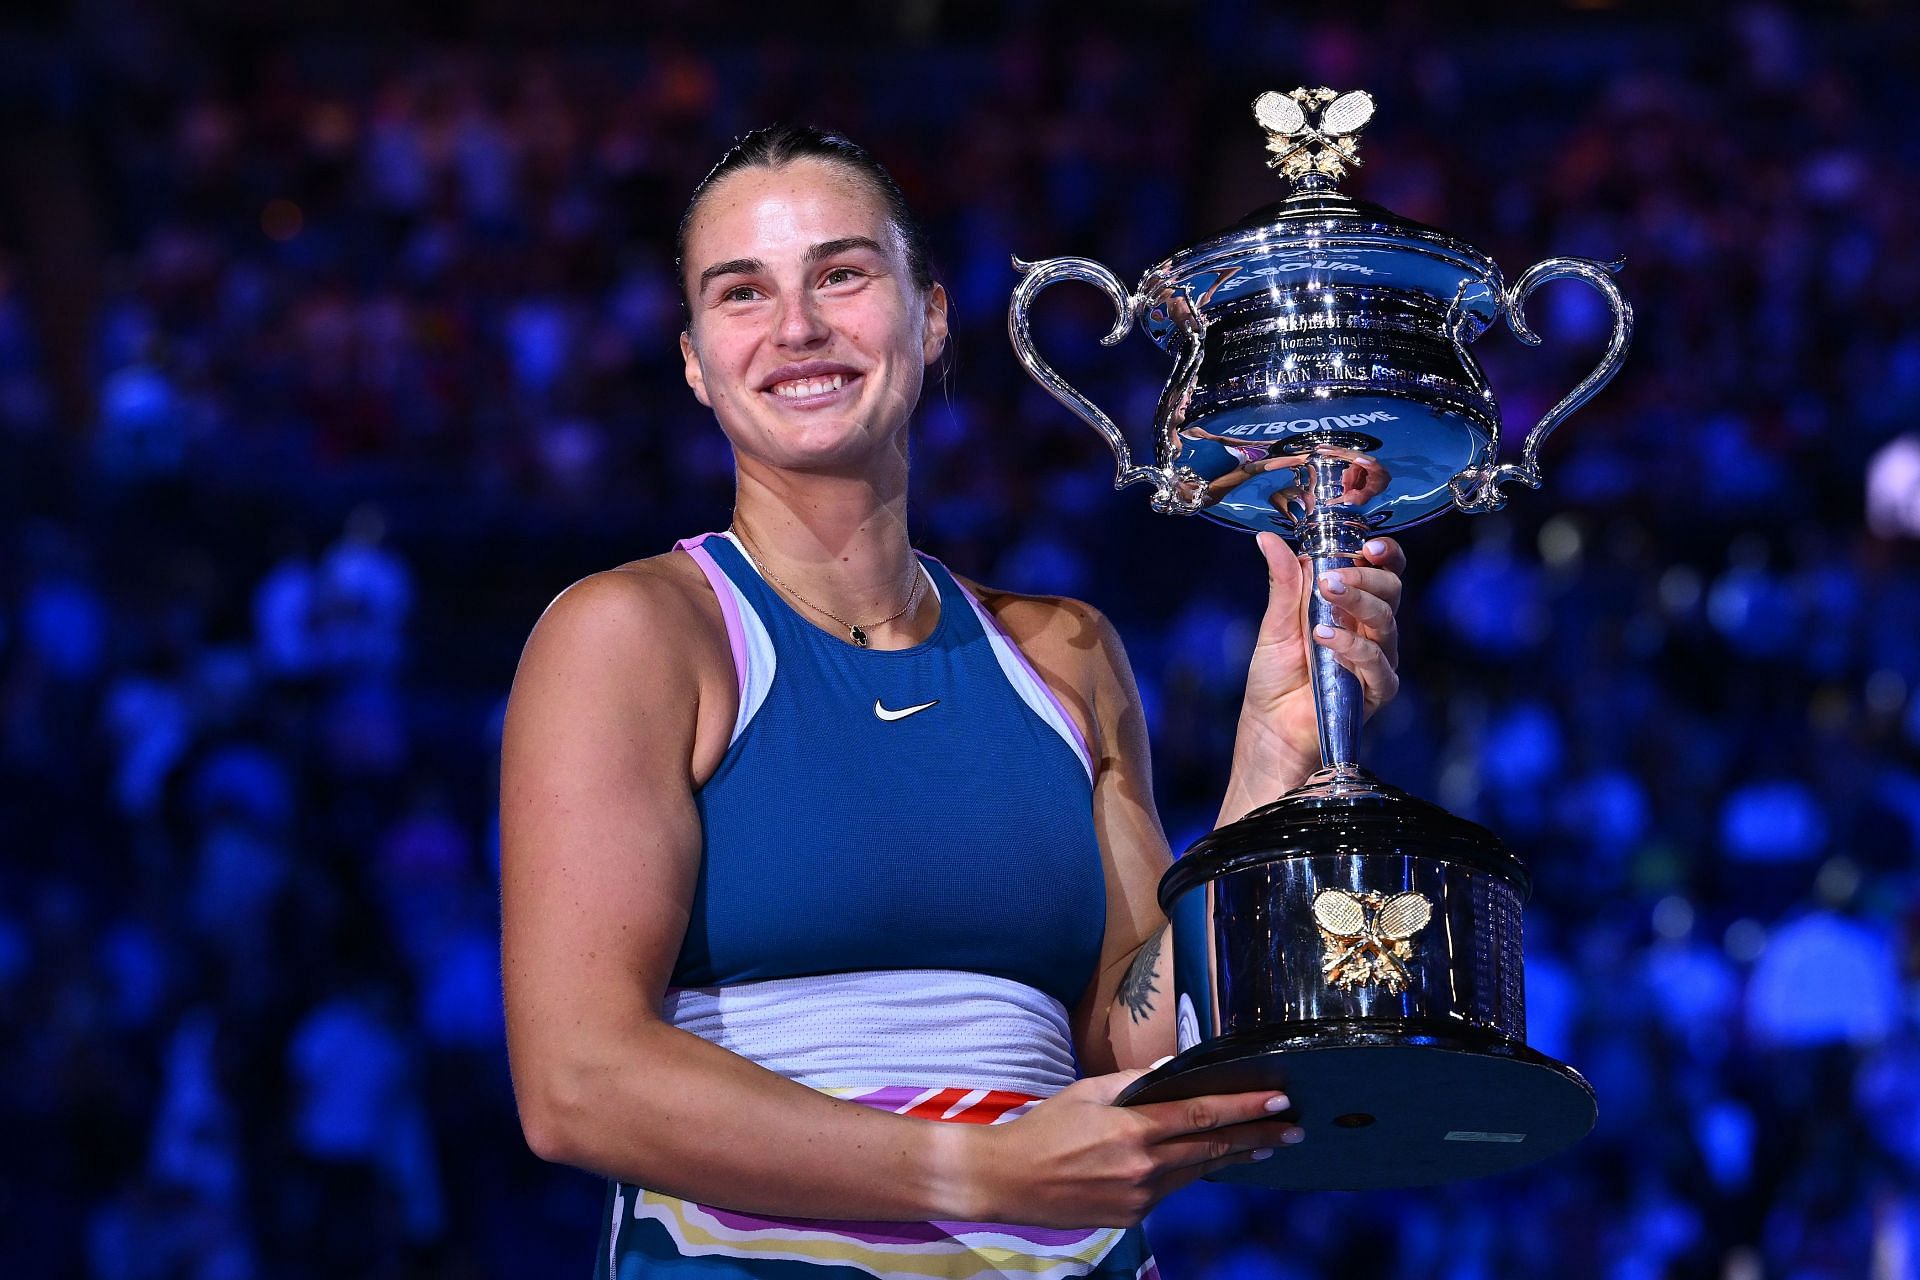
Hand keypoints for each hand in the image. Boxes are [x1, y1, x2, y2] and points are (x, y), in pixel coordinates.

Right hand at [958, 1068, 1303, 1227]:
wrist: (1007, 1180)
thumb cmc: (1044, 1128)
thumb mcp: (1088, 1091)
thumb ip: (1134, 1082)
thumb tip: (1174, 1070)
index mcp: (1132, 1130)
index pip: (1201, 1115)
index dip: (1243, 1109)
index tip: (1277, 1102)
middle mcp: (1142, 1167)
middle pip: (1211, 1149)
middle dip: (1256, 1137)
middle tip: (1291, 1129)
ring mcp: (1139, 1197)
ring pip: (1195, 1172)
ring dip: (1230, 1157)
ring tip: (1262, 1145)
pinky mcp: (1132, 1217)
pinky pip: (1170, 1190)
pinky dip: (1189, 1173)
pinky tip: (1203, 1162)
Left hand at [1220, 532, 1404, 822]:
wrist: (1270, 728)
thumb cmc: (1274, 678)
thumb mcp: (1275, 623)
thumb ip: (1282, 582)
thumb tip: (1268, 538)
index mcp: (1351, 606)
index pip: (1381, 569)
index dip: (1382, 553)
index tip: (1367, 543)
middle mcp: (1371, 629)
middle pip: (1390, 590)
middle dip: (1366, 576)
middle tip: (1332, 576)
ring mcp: (1377, 658)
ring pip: (1386, 621)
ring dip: (1359, 602)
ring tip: (1327, 594)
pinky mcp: (1377, 689)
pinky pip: (1377, 663)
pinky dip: (1352, 646)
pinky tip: (1327, 638)